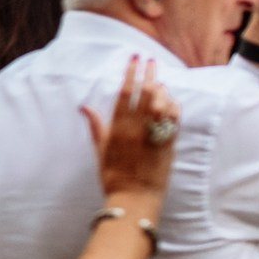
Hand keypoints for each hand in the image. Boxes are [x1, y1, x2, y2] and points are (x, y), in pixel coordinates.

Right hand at [86, 56, 177, 209]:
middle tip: (150, 60)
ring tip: (159, 81)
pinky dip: (174, 106)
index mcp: (118, 129)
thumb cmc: (113, 177)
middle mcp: (137, 129)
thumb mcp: (100, 151)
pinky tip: (171, 101)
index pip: (126, 93)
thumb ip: (96, 126)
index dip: (130, 73)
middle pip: (146, 93)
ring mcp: (154, 136)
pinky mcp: (168, 145)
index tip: (134, 58)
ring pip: (162, 104)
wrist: (134, 199)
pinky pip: (174, 120)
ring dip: (162, 89)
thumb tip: (84, 106)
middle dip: (149, 73)